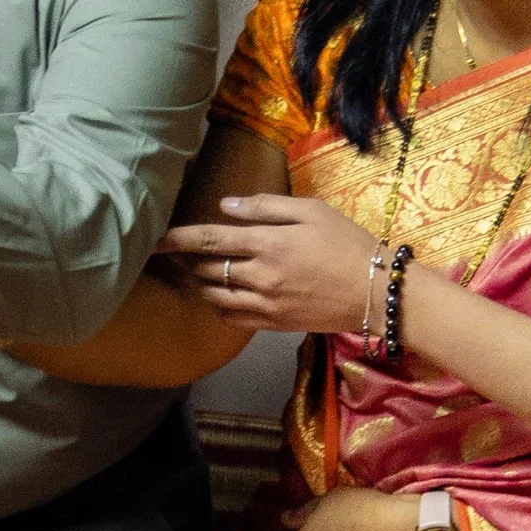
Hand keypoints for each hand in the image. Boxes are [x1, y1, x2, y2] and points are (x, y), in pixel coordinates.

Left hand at [162, 191, 378, 336]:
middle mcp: (260, 276)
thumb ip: (266, 206)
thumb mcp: (312, 210)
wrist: (375, 291)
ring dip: (197, 284)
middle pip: (205, 269)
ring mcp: (265, 304)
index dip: (178, 239)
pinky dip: (218, 306)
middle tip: (171, 254)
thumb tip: (226, 206)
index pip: (209, 240)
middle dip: (183, 261)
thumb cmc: (347, 242)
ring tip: (191, 273)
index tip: (155, 238)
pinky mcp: (273, 324)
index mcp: (268, 242)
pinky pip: (231, 318)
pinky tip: (218, 297)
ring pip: (214, 296)